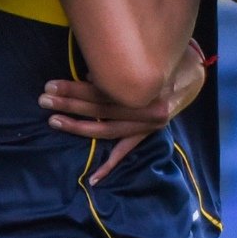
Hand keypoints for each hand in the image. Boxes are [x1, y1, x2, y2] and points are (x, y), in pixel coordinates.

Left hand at [40, 46, 206, 185]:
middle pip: (100, 110)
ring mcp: (148, 126)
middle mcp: (147, 110)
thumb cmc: (163, 60)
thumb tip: (86, 76)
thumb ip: (115, 69)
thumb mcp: (143, 59)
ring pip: (107, 130)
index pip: (101, 91)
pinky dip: (109, 165)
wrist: (192, 74)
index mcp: (144, 88)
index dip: (73, 88)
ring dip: (78, 128)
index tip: (50, 86)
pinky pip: (126, 150)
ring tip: (54, 121)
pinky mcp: (149, 134)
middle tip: (44, 100)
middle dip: (69, 105)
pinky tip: (92, 179)